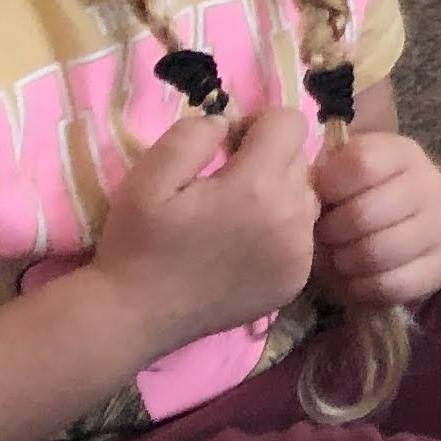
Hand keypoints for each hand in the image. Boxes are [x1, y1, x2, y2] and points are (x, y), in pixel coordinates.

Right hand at [89, 102, 318, 346]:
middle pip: (300, 160)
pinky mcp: (298, 280)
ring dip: (279, 196)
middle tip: (224, 187)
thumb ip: (193, 135)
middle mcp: (292, 218)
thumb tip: (228, 123)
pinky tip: (242, 249)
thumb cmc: (136, 243)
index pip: (289, 122)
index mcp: (257, 186)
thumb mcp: (148, 177)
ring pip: (307, 197)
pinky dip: (282, 233)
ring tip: (235, 218)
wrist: (133, 317)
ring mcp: (300, 254)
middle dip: (267, 161)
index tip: (227, 149)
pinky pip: (304, 236)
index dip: (257, 126)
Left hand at [309, 127, 440, 312]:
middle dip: (331, 233)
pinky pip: (392, 284)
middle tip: (324, 237)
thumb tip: (301, 192)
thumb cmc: (345, 204)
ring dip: (346, 262)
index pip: (361, 163)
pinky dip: (364, 288)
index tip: (320, 199)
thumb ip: (317, 178)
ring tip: (338, 259)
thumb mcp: (331, 180)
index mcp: (401, 153)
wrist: (378, 237)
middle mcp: (431, 182)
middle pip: (365, 214)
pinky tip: (358, 279)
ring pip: (378, 252)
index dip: (329, 187)